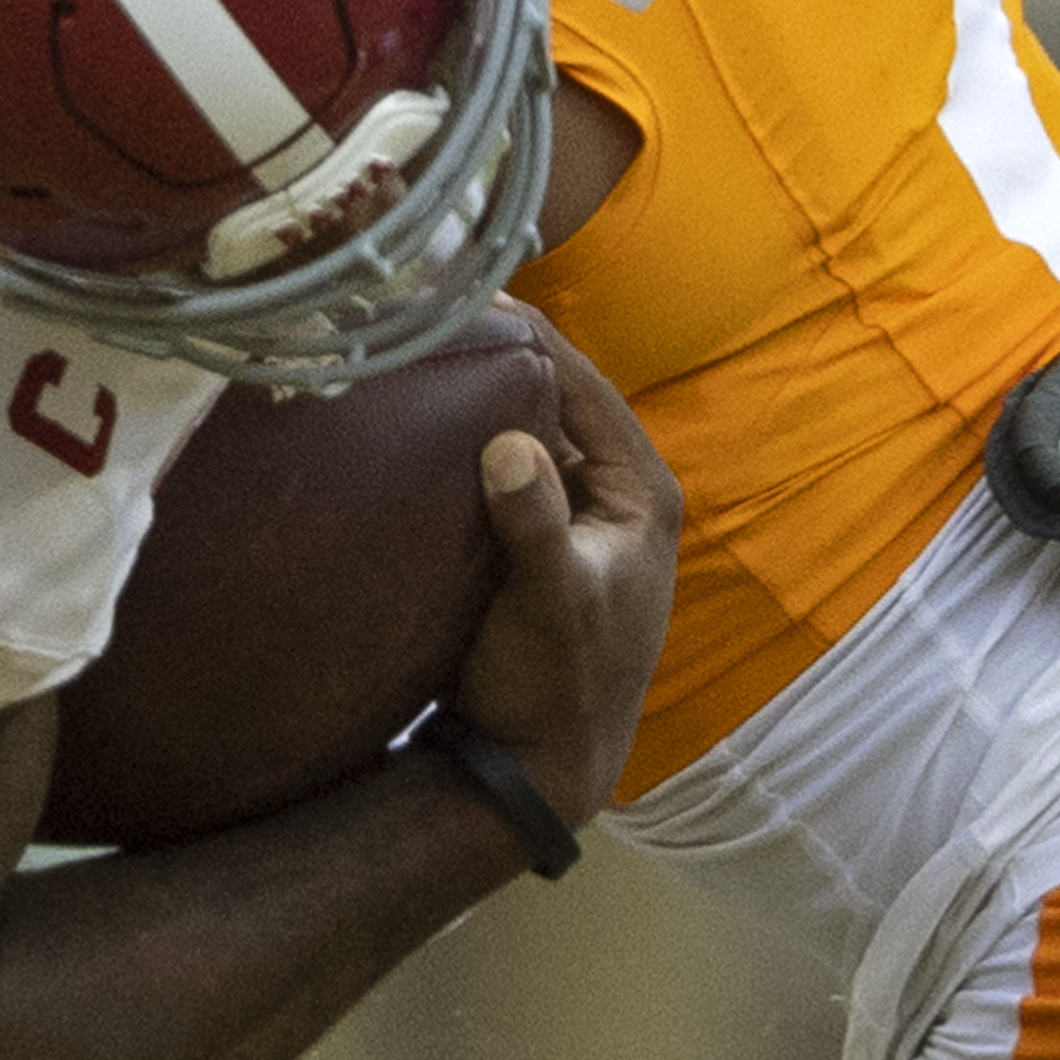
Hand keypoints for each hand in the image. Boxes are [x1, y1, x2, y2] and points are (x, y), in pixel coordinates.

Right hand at [446, 343, 683, 822]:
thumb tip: (508, 442)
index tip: (469, 287)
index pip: (585, 385)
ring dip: (479, 395)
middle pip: (555, 399)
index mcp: (644, 494)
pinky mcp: (539, 544)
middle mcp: (620, 495)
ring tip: (415, 343)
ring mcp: (579, 519)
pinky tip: (416, 416)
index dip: (531, 334)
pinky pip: (504, 471)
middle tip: (428, 303)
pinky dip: (467, 441)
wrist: (535, 773)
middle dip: (498, 354)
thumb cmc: (553, 687)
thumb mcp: (548, 604)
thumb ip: (533, 523)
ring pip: (526, 432)